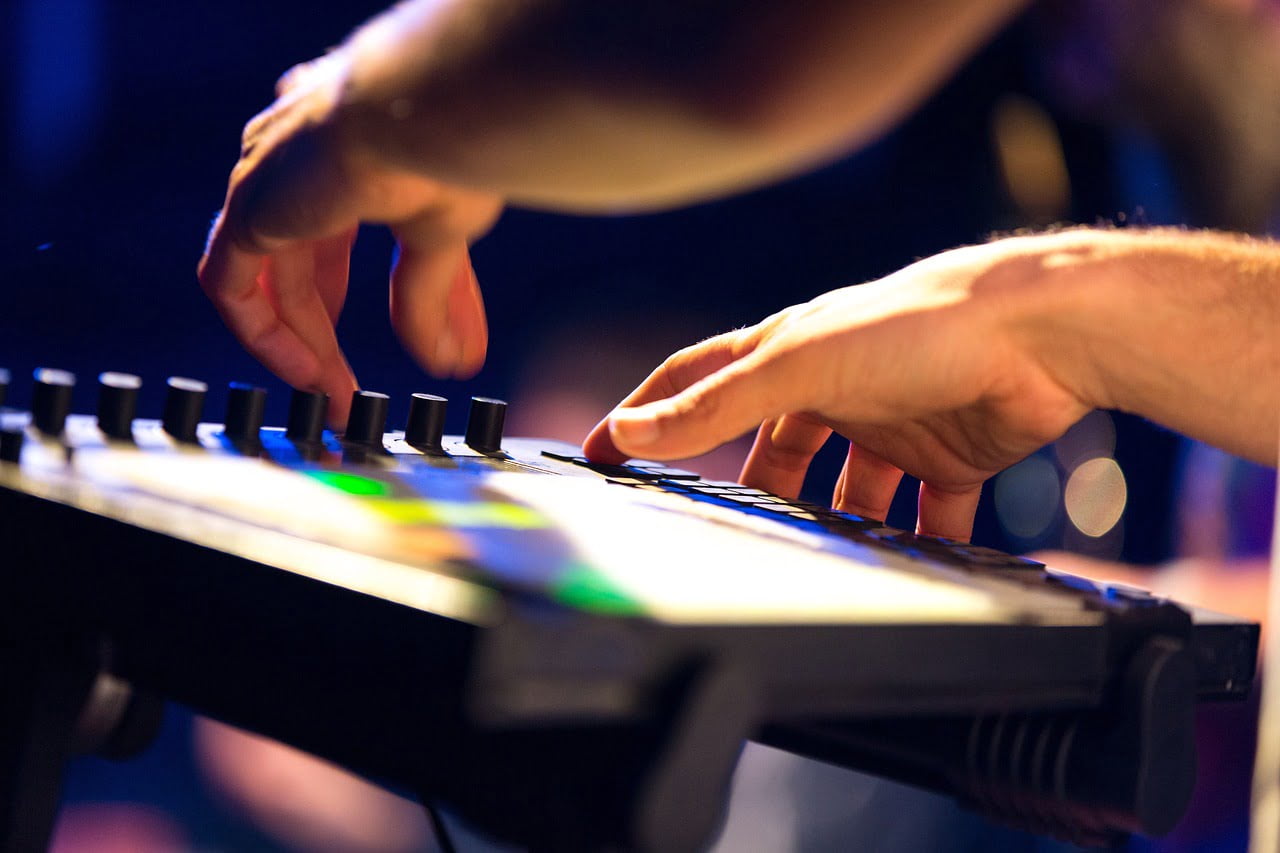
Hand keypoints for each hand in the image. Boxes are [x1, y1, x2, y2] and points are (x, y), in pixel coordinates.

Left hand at [198, 50, 501, 424]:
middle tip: (352, 384)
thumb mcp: (445, 236)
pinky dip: (265, 335)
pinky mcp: (248, 209)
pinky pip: (232, 288)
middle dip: (327, 330)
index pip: (356, 234)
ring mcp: (267, 179)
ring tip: (338, 395)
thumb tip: (445, 356)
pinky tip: (308, 373)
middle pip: (308, 262)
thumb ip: (431, 296)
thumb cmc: (446, 148)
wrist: (424, 114)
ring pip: (269, 280)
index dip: (383, 294)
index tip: (422, 339)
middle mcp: (298, 157)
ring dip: (305, 345)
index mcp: (346, 147)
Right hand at [583, 241, 1100, 540]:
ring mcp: (892, 421)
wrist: (1039, 333)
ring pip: (848, 490)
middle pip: (774, 447)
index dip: (650, 413)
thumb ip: (716, 406)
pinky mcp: (947, 454)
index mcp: (789, 351)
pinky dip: (918, 541)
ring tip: (829, 564)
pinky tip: (912, 569)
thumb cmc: (915, 324)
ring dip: (840, 527)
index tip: (607, 451)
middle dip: (755, 489)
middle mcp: (836, 385)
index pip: (699, 381)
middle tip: (733, 532)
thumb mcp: (797, 367)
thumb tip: (632, 433)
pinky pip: (923, 512)